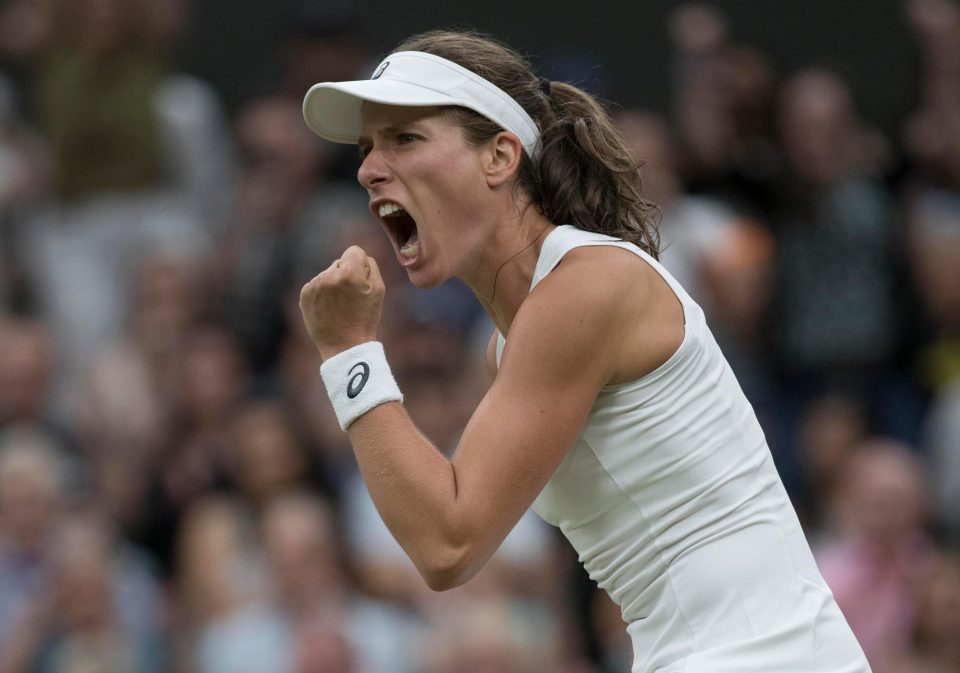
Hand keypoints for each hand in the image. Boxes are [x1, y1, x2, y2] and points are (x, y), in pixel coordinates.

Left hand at [299, 245, 384, 359]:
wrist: (344, 346)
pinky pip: (317, 285)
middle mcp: (329, 274)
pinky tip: (329, 308)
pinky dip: (322, 294)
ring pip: (328, 274)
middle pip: (340, 262)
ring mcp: (314, 284)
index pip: (355, 250)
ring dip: (333, 284)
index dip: (361, 264)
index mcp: (349, 271)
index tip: (361, 280)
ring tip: (340, 306)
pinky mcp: (304, 294)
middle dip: (346, 274)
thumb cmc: (365, 318)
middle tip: (351, 298)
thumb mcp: (379, 290)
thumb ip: (371, 266)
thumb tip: (361, 256)